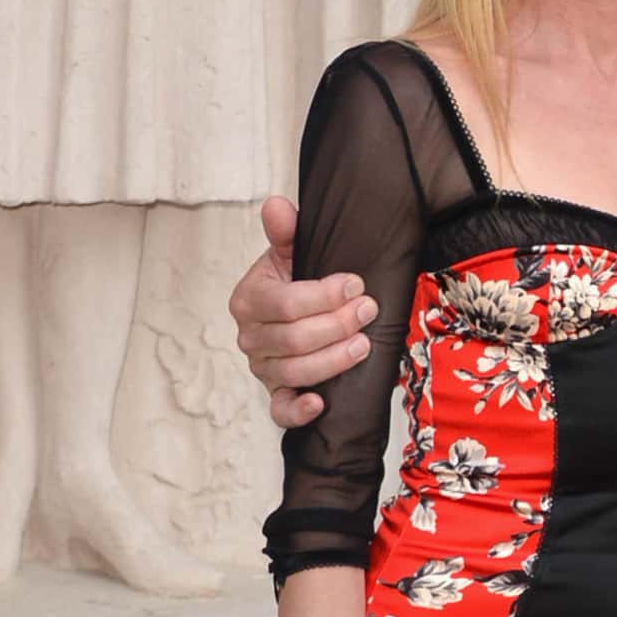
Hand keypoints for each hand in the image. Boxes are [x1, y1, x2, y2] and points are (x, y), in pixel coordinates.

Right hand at [230, 195, 376, 428]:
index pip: (286, 304)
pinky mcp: (276, 393)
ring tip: (364, 344)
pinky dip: (299, 411)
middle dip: (337, 324)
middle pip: (294, 339)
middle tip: (368, 310)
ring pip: (295, 372)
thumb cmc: (294, 281)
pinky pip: (280, 411)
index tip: (356, 285)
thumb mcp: (290, 253)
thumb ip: (286, 232)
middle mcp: (249, 337)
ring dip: (333, 360)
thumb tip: (277, 205)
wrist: (295, 311)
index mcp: (248, 299)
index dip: (323, 296)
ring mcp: (262, 368)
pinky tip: (322, 402)